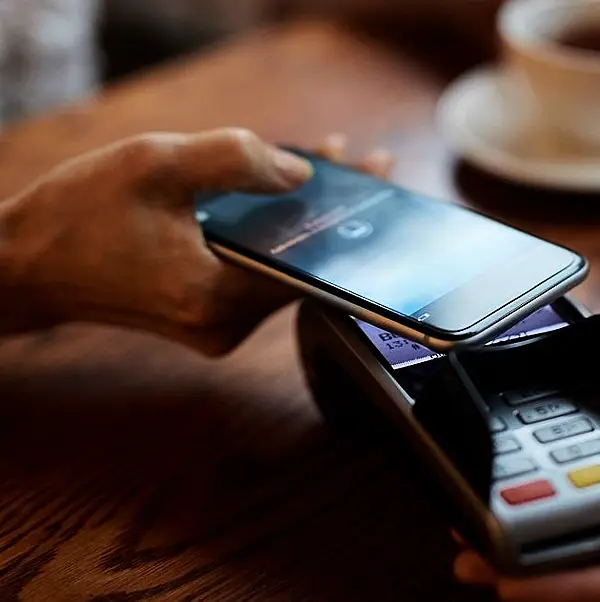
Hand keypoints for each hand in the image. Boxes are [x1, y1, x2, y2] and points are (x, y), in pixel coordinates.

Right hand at [1, 128, 392, 355]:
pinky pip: (255, 271)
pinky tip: (278, 194)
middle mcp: (226, 324)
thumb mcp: (157, 165)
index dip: (348, 216)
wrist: (22, 266)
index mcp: (218, 296)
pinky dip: (270, 234)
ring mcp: (217, 327)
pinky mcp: (207, 318)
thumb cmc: (76, 217)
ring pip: (280, 266)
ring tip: (326, 168)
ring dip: (301, 219)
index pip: (311, 259)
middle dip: (330, 211)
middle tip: (360, 167)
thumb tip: (302, 172)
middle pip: (302, 264)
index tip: (377, 178)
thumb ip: (236, 161)